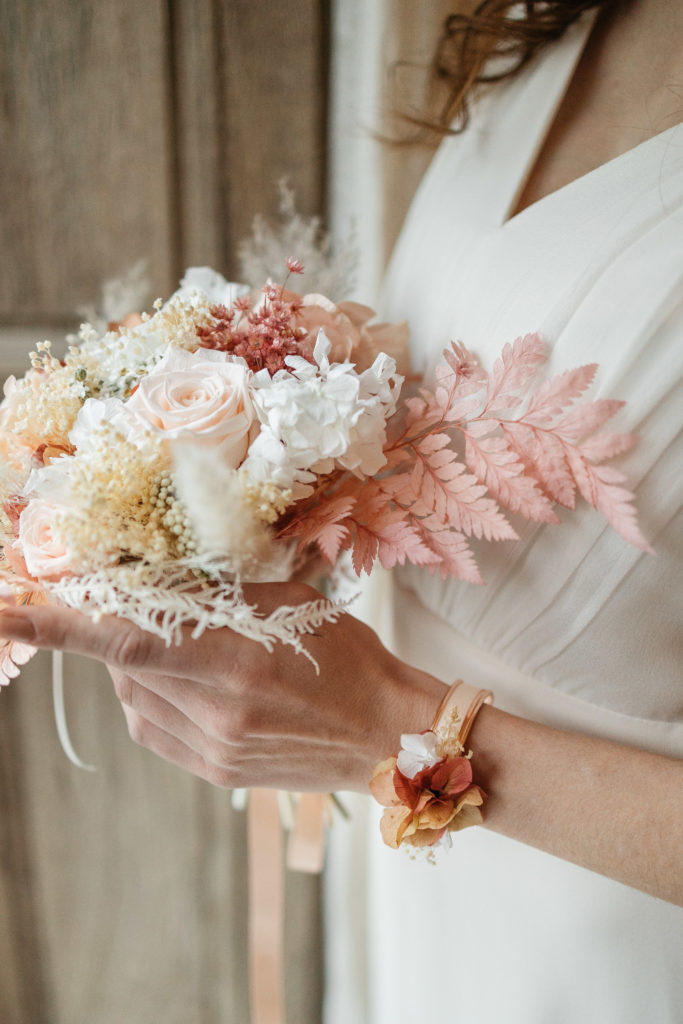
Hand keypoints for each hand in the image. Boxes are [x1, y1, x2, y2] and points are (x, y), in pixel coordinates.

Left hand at [0, 584, 445, 791]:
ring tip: (191, 648)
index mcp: (236, 659)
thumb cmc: (350, 657)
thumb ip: (219, 595)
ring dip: (140, 665)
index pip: (125, 641)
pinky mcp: (214, 770)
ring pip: (134, 696)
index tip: (3, 614)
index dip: (57, 628)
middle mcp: (216, 709)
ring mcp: (212, 747)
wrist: (387, 735)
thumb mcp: (290, 604)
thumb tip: (156, 582)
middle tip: (147, 604)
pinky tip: (192, 682)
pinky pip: (153, 726)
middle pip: (125, 664)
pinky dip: (156, 696)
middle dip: (120, 629)